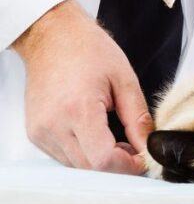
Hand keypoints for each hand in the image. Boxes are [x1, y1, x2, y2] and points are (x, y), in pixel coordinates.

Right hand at [12, 0, 151, 174]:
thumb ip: (137, 117)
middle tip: (134, 146)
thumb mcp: (125, 79)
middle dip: (117, 164)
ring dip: (100, 159)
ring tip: (116, 136)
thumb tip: (148, 144)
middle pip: (89, 167)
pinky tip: (97, 133)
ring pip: (76, 164)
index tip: (143, 156)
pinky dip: (83, 151)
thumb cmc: (88, 49)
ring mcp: (41, 131)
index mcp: (78, 109)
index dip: (127, 164)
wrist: (53, 36)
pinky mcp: (36, 132)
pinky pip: (63, 155)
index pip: (102, 160)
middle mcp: (53, 125)